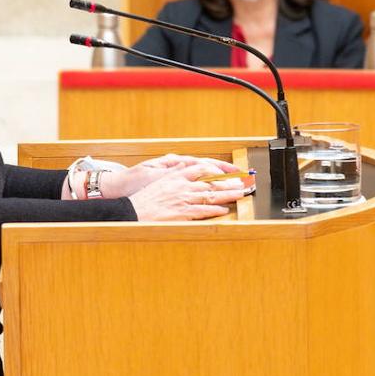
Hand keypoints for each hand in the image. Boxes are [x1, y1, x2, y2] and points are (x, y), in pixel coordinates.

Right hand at [128, 164, 246, 221]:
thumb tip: (183, 163)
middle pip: (210, 182)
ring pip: (210, 195)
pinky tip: (224, 210)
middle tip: (242, 183)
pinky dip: (215, 210)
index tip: (229, 172)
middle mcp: (181, 185)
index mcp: (176, 176)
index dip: (218, 170)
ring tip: (239, 195)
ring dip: (226, 195)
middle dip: (228, 183)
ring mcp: (182, 199)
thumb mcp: (158, 178)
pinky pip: (202, 211)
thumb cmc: (144, 197)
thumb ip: (173, 171)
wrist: (132, 211)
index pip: (202, 168)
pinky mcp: (182, 213)